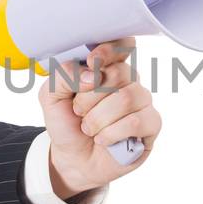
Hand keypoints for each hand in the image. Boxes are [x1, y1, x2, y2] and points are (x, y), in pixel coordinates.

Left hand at [38, 38, 161, 198]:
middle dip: (91, 96)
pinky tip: (103, 140)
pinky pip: (137, 121)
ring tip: (89, 129)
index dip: (109, 50)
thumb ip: (63, 76)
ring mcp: (143, 102)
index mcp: (108, 67)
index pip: (122, 44)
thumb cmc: (67, 123)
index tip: (91, 61)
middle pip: (121, 73)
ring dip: (99, 117)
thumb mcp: (51, 96)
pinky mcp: (151, 125)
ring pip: (128, 97)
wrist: (73, 159)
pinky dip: (112, 132)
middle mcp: (129, 81)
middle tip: (78, 110)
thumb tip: (92, 74)